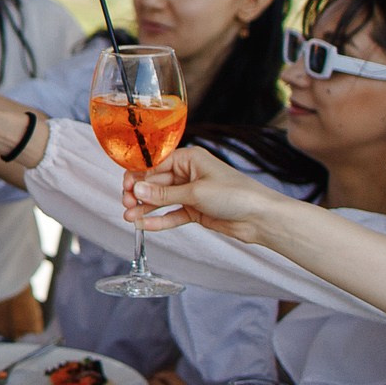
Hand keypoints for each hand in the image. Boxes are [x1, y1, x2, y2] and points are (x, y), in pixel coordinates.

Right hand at [122, 145, 282, 240]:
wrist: (260, 218)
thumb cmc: (236, 195)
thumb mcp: (196, 192)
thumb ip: (165, 194)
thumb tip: (138, 191)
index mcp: (190, 159)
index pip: (156, 164)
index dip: (138, 175)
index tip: (125, 186)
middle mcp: (189, 174)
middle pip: (155, 183)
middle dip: (139, 194)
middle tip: (126, 204)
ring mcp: (191, 193)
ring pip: (161, 200)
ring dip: (145, 209)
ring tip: (129, 217)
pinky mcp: (195, 211)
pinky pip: (171, 214)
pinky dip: (158, 220)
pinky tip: (144, 225)